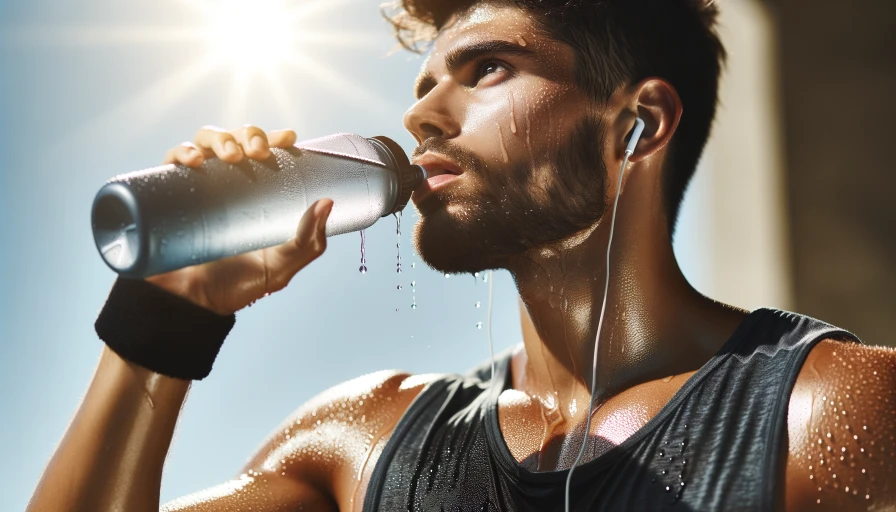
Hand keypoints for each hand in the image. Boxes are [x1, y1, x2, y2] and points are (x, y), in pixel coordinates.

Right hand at [147, 125, 332, 314]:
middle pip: (237, 140)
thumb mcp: (280, 268)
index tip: (288, 139)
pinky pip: (170, 161)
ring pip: (205, 141)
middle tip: (259, 152)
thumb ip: (307, 244)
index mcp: (255, 194)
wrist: (193, 306)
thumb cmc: (237, 286)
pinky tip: (192, 161)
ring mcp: (197, 186)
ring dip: (219, 138)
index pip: (266, 154)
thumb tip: (327, 203)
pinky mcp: (168, 194)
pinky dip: (181, 152)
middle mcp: (226, 184)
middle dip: (249, 135)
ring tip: (231, 155)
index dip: (275, 139)